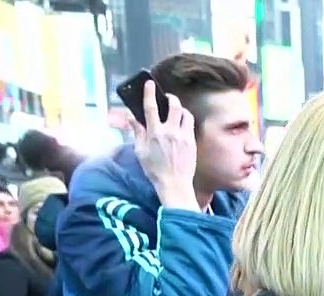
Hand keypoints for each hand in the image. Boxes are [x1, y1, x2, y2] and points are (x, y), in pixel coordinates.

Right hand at [130, 80, 198, 210]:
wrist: (174, 184)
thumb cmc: (154, 170)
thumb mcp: (140, 151)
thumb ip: (137, 131)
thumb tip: (131, 117)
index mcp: (155, 133)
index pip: (151, 107)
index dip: (149, 93)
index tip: (149, 83)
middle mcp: (171, 132)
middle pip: (174, 106)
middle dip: (171, 97)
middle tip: (167, 97)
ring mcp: (184, 137)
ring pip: (186, 114)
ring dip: (181, 108)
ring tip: (176, 110)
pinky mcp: (192, 142)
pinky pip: (191, 125)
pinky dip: (186, 120)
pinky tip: (181, 123)